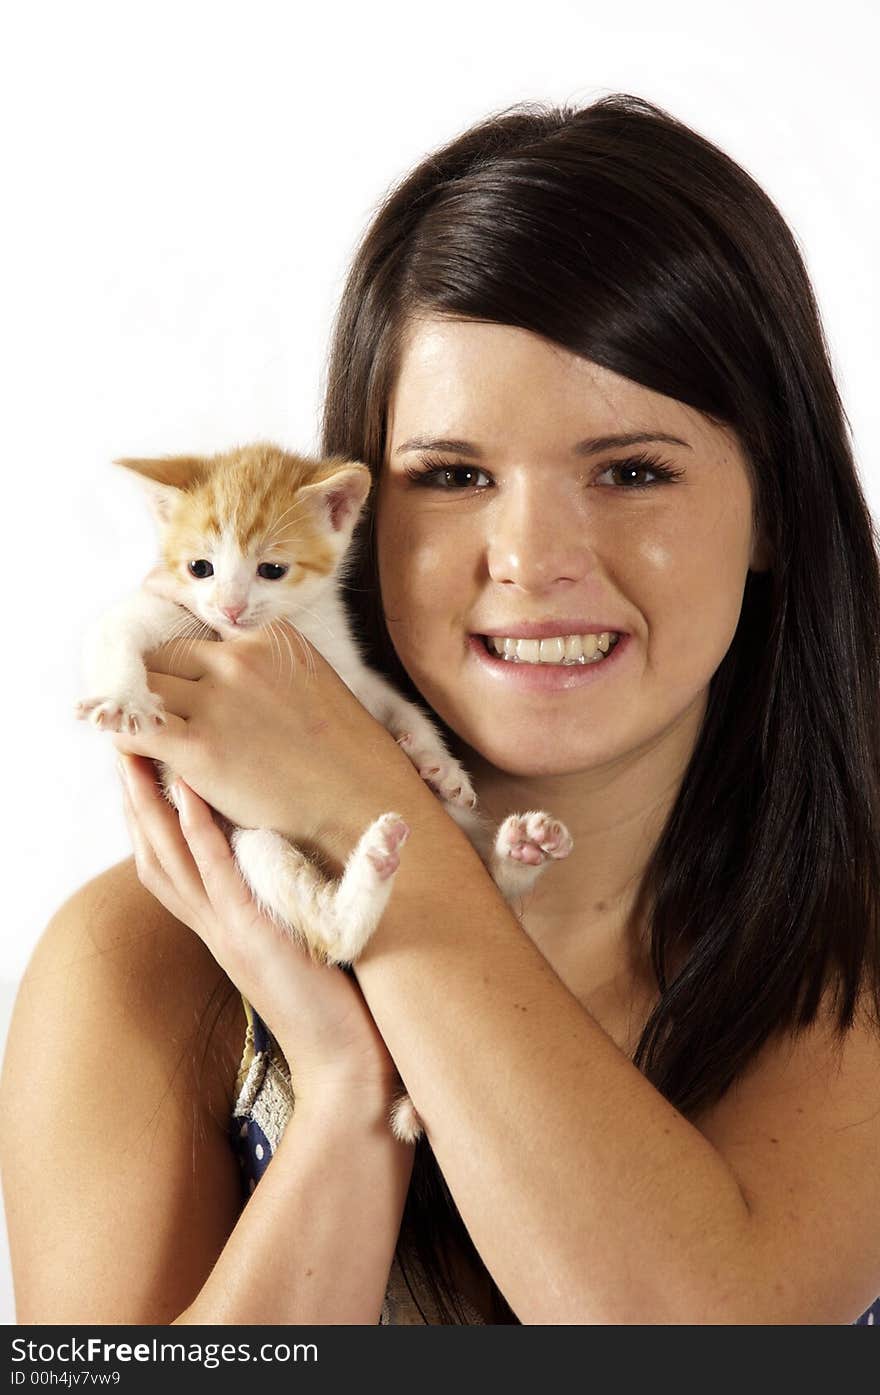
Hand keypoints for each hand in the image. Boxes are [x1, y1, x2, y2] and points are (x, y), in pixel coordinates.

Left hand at [109, 623, 435, 867]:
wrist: (362, 806)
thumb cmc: (348, 760)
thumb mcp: (316, 688)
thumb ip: (271, 674)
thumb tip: (228, 682)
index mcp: (272, 638)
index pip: (200, 631)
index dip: (180, 657)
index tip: (165, 669)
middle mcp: (240, 657)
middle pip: (166, 653)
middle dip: (152, 677)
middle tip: (140, 702)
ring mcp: (218, 698)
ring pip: (145, 685)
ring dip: (133, 704)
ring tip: (127, 723)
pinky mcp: (198, 745)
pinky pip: (135, 726)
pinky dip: (123, 732)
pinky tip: (125, 745)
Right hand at [116, 751, 401, 1104]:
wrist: (347, 1065)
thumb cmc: (335, 1004)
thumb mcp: (297, 945)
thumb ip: (282, 908)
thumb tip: (293, 864)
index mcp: (221, 931)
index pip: (168, 869)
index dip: (149, 822)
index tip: (141, 776)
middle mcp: (214, 929)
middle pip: (155, 857)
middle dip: (134, 802)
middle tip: (120, 750)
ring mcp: (228, 932)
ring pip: (171, 859)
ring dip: (150, 804)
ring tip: (136, 756)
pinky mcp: (251, 935)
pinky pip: (215, 873)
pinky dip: (197, 830)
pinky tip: (186, 792)